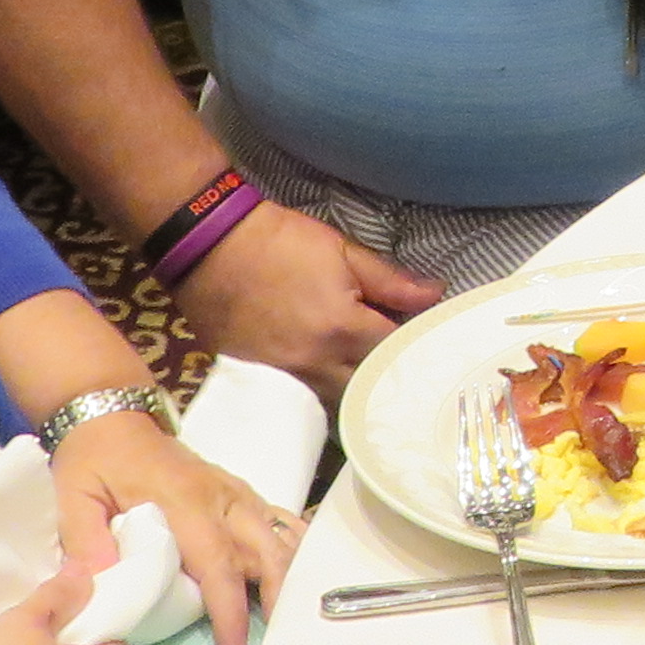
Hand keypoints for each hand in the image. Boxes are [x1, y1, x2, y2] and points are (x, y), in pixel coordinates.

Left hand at [49, 392, 301, 644]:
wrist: (112, 417)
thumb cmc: (93, 460)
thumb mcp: (74, 495)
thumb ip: (86, 539)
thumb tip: (104, 585)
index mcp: (182, 501)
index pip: (216, 562)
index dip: (229, 611)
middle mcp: (219, 496)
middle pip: (263, 551)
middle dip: (276, 597)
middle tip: (278, 642)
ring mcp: (233, 491)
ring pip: (278, 536)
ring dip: (290, 576)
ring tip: (293, 618)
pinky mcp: (238, 491)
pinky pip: (277, 517)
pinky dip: (294, 544)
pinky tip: (303, 572)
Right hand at [178, 194, 440, 398]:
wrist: (209, 245)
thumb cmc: (279, 242)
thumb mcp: (341, 250)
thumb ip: (390, 280)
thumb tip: (435, 294)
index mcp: (342, 328)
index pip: (394, 352)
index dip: (415, 349)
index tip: (428, 347)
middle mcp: (315, 362)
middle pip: (366, 389)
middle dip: (387, 380)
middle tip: (405, 372)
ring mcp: (283, 377)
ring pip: (334, 402)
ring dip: (354, 394)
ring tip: (371, 384)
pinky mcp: (257, 380)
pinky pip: (300, 401)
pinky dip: (320, 396)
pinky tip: (331, 387)